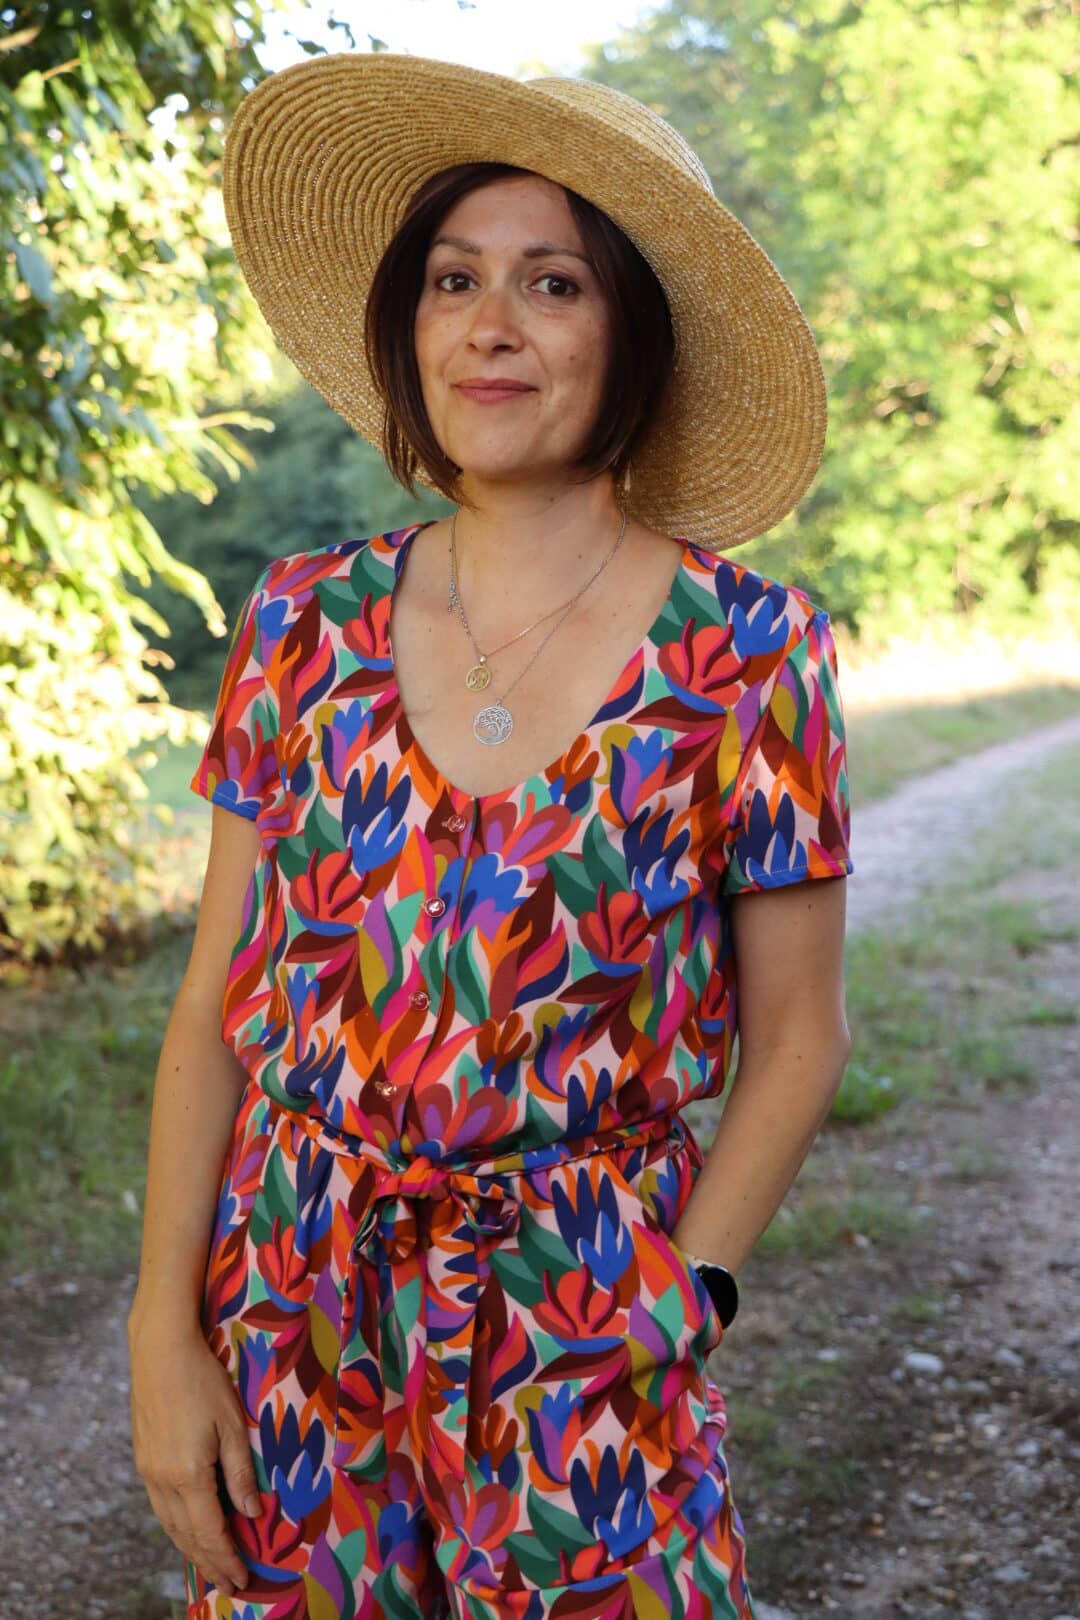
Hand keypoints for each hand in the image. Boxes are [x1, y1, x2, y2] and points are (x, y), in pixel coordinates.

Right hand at [128, 1318, 259, 1596]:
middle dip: (209, 1563)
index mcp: (188, 1476)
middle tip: (229, 1583)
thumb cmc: (203, 1380)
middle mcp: (162, 1481)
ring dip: (190, 1548)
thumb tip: (252, 1513)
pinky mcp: (143, 1458)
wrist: (160, 1350)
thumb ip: (241, 1473)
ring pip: (169, 1524)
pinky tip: (187, 1527)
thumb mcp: (233, 1424)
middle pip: (186, 1536)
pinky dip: (176, 1526)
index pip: (210, 1532)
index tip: (242, 1579)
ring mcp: (148, 1471)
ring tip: (210, 1564)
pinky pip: (160, 1506)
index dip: (226, 1559)